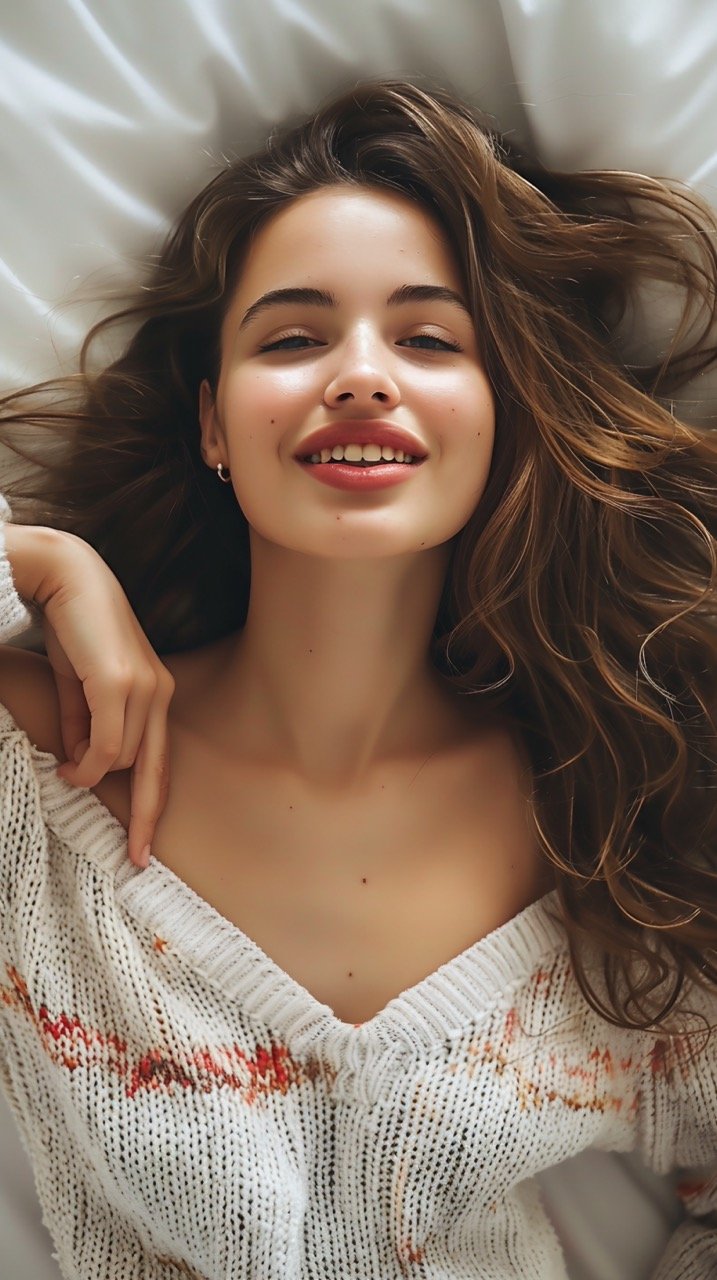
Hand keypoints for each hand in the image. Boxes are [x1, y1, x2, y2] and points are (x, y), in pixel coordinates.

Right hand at [31, 529, 174, 868]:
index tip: (143, 850)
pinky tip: (68, 767)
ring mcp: (144, 687)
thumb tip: (81, 766)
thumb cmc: (71, 629)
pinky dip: (87, 765)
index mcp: (156, 692)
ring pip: (123, 760)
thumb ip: (84, 724)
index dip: (155, 807)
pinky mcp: (120, 683)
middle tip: (132, 859)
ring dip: (93, 774)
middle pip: (154, 771)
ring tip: (66, 768)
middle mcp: (159, 692)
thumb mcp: (79, 686)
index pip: (162, 759)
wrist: (62, 576)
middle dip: (144, 818)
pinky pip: (107, 746)